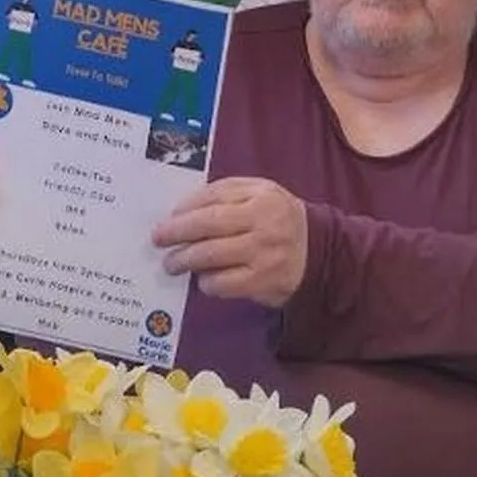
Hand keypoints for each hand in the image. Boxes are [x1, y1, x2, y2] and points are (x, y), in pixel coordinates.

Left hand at [152, 177, 307, 305]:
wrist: (318, 251)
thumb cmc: (278, 218)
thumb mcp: (260, 193)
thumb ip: (226, 193)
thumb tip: (183, 209)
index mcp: (262, 196)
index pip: (214, 198)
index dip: (186, 208)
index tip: (168, 217)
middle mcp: (264, 224)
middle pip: (209, 225)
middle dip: (177, 233)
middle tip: (158, 240)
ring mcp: (264, 254)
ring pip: (213, 256)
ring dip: (185, 260)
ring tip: (171, 263)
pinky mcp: (263, 282)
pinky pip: (224, 284)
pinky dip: (207, 282)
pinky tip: (202, 279)